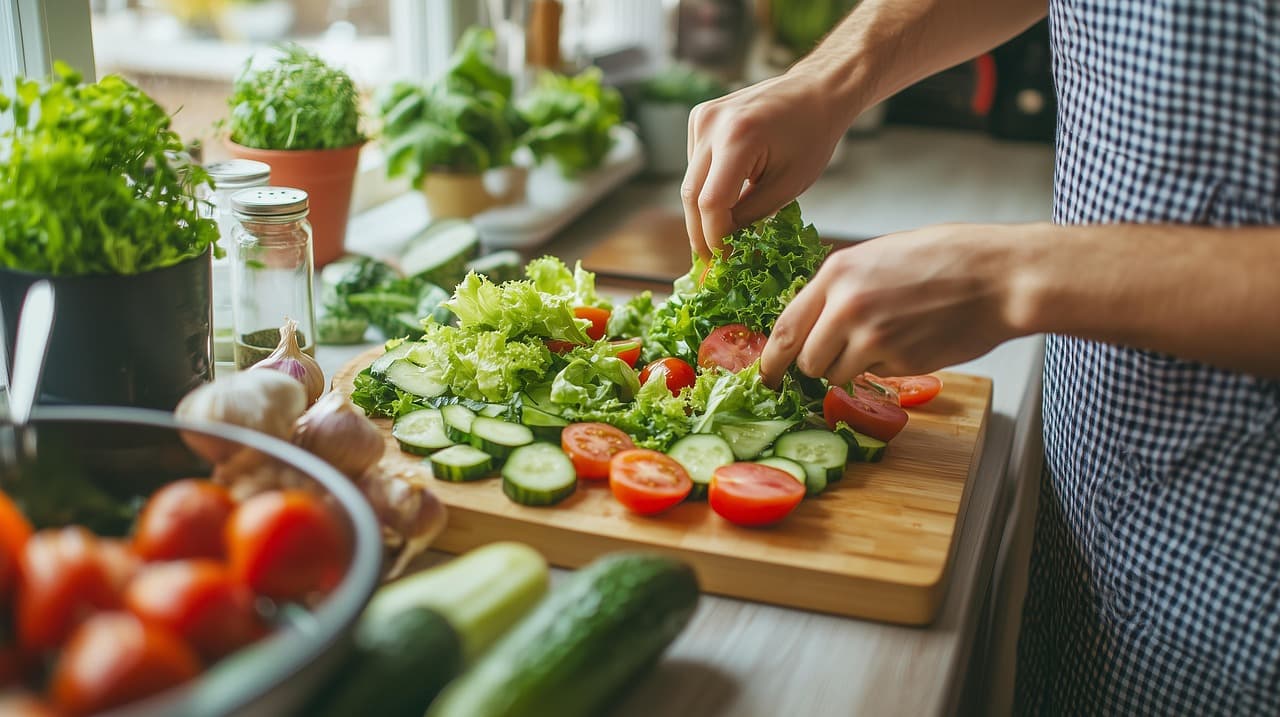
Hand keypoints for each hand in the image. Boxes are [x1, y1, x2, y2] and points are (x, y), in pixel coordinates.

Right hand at [682, 73, 851, 260]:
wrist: (815, 90)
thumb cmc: (812, 136)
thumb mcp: (789, 185)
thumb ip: (752, 216)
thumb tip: (725, 245)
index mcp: (738, 139)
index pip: (711, 203)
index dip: (715, 239)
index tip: (724, 263)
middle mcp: (711, 125)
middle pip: (691, 195)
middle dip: (701, 233)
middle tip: (711, 263)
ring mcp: (701, 118)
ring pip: (689, 183)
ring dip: (702, 213)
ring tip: (720, 237)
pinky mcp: (699, 118)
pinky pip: (694, 165)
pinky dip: (705, 187)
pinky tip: (726, 197)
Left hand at [759, 223, 1031, 386]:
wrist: (1000, 276)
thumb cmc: (946, 259)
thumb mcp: (879, 255)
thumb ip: (841, 286)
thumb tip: (812, 319)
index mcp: (837, 274)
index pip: (784, 328)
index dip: (770, 359)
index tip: (765, 375)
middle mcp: (847, 306)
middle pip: (807, 360)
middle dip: (817, 364)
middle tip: (837, 356)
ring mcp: (874, 337)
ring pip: (838, 375)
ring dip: (852, 369)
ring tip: (887, 337)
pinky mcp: (901, 361)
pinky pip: (877, 376)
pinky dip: (887, 367)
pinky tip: (913, 338)